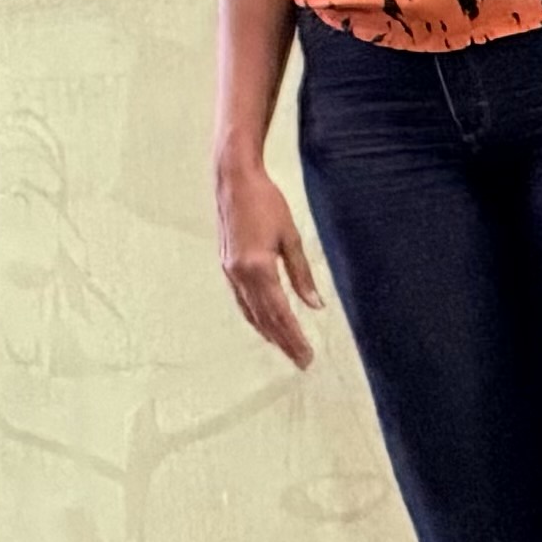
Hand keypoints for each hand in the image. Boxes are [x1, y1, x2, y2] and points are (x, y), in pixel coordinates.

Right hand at [215, 152, 324, 363]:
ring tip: (286, 349)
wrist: (233, 180)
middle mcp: (240, 274)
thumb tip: (315, 305)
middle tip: (302, 361)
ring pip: (250, 312)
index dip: (294, 337)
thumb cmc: (266, 202)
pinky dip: (254, 317)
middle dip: (284, 342)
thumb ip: (301, 274)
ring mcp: (230, 271)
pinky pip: (241, 301)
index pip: (280, 313)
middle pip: (265, 318)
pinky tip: (264, 324)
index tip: (307, 356)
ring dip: (268, 333)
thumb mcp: (290, 236)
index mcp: (258, 267)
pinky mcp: (226, 265)